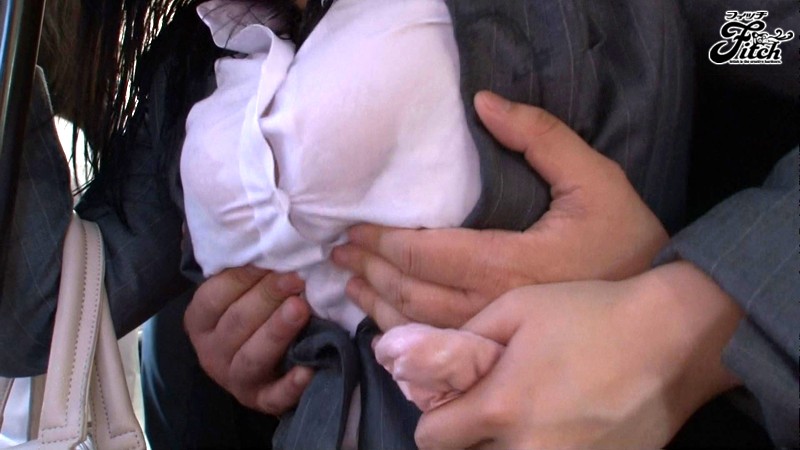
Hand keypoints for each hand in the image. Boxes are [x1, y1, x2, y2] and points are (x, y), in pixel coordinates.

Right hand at [184, 266, 313, 413]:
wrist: (261, 368)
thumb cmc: (250, 315)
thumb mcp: (235, 291)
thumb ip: (235, 262)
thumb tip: (226, 214)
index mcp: (200, 321)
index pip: (213, 297)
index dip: (242, 277)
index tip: (271, 260)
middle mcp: (212, 352)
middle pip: (237, 323)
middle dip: (267, 297)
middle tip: (296, 278)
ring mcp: (236, 379)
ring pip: (253, 356)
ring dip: (277, 331)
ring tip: (301, 308)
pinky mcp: (263, 401)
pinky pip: (275, 396)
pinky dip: (291, 384)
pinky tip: (308, 369)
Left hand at [332, 91, 667, 329]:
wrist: (659, 316)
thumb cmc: (627, 242)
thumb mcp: (595, 178)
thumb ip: (541, 136)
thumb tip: (484, 102)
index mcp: (509, 264)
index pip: (425, 255)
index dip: (382, 243)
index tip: (354, 231)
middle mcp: (493, 308)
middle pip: (410, 293)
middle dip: (368, 271)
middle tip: (339, 253)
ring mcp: (494, 341)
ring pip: (417, 327)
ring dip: (375, 303)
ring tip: (350, 284)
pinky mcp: (498, 358)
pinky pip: (437, 352)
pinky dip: (402, 336)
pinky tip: (384, 323)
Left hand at [415, 261, 743, 448]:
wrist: (672, 338)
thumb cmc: (589, 313)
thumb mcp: (514, 307)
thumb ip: (462, 340)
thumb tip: (416, 361)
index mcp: (501, 409)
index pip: (430, 439)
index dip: (434, 416)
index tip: (451, 398)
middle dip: (466, 437)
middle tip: (487, 405)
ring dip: (501, 447)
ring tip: (524, 413)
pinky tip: (560, 423)